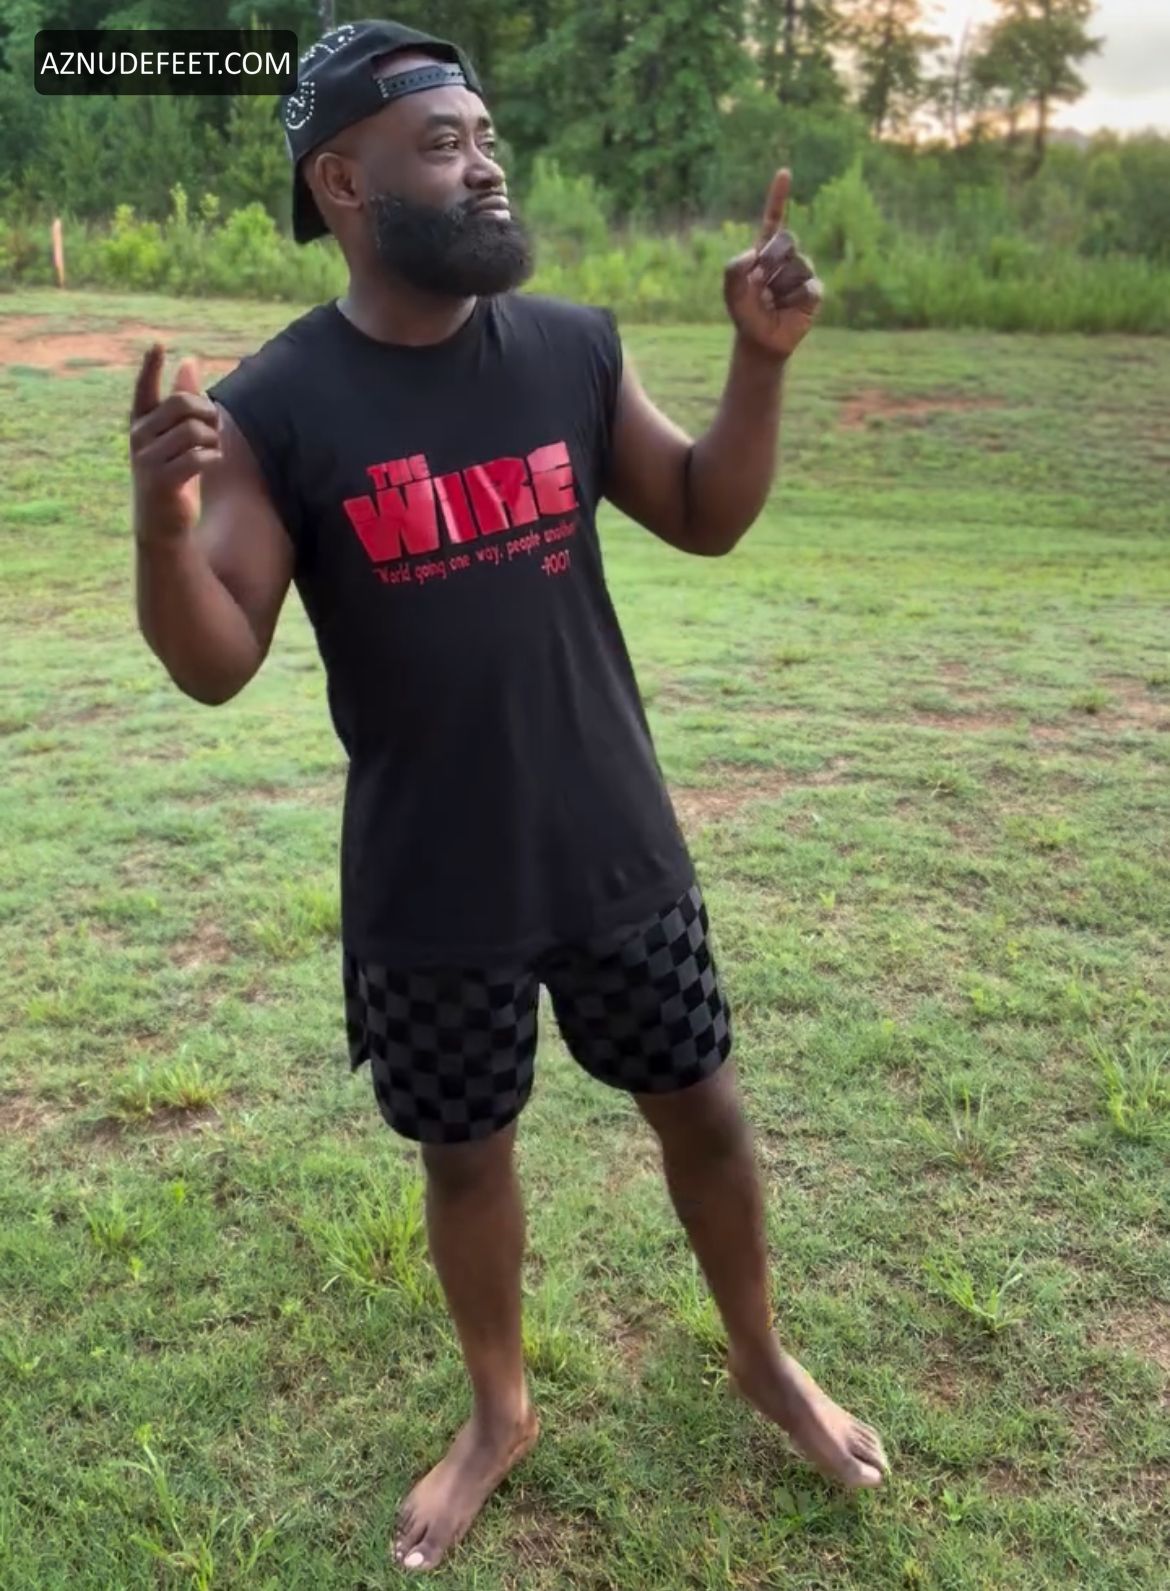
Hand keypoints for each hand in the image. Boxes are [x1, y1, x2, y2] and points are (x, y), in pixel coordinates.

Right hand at [129, 345, 220, 541]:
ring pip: (193, 431)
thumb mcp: (174, 436)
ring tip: (213, 450)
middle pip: (181, 405)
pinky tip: (212, 463)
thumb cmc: (172, 474)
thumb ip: (181, 400)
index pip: (144, 389)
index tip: (158, 344)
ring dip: (213, 440)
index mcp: (140, 423)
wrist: (162, 523)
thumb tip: (190, 361)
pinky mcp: (161, 481)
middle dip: (207, 412)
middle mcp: (138, 437)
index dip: (151, 367)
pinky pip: (198, 457)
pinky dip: (213, 458)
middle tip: (215, 428)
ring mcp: (147, 459)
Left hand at [724, 169, 822, 360]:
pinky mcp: (814, 292)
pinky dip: (794, 300)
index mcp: (765, 252)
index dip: (779, 197)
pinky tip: (788, 309)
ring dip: (781, 287)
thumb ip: (733, 270)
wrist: (761, 341)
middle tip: (762, 283)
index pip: (773, 219)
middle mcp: (786, 258)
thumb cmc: (746, 315)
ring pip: (798, 265)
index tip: (784, 172)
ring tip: (774, 301)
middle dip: (771, 261)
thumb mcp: (732, 293)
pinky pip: (809, 287)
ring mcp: (803, 273)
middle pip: (787, 240)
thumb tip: (753, 252)